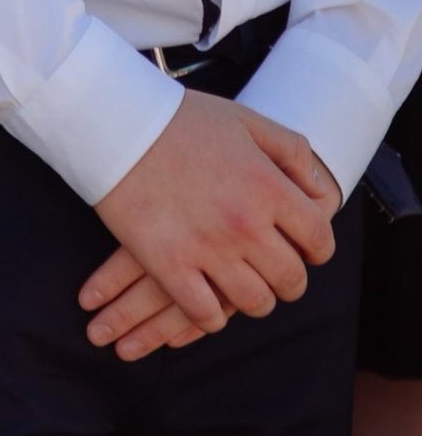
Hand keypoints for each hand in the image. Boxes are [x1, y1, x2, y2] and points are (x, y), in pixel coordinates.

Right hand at [80, 92, 338, 359]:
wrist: (117, 123)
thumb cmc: (180, 119)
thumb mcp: (246, 121)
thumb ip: (291, 151)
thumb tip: (318, 187)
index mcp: (269, 187)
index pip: (318, 239)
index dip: (317, 250)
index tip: (305, 251)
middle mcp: (245, 223)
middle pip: (290, 278)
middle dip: (289, 281)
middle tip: (274, 275)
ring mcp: (207, 248)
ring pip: (253, 302)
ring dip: (254, 300)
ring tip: (242, 289)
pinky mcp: (168, 263)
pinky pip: (203, 312)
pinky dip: (211, 316)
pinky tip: (207, 304)